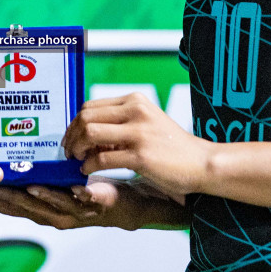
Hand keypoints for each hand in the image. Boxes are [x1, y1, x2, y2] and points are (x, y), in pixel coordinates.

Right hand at [0, 180, 139, 229]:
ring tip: (30, 186)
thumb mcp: (55, 184)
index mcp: (43, 209)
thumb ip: (35, 177)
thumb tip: (10, 159)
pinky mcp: (98, 206)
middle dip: (11, 200)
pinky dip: (81, 195)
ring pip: (56, 206)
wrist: (124, 205)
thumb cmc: (85, 191)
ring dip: (43, 197)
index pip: (14, 207)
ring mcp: (77, 213)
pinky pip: (88, 200)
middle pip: (29, 209)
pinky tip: (77, 188)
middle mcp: (56, 215)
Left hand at [63, 93, 210, 198]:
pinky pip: (102, 158)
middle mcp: (136, 111)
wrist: (202, 163)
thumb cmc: (172, 146)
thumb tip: (87, 131)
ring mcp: (139, 133)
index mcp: (135, 100)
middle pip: (86, 117)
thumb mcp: (147, 122)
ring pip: (90, 134)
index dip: (75, 123)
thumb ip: (120, 122)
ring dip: (77, 149)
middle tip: (69, 151)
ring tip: (77, 160)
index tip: (71, 138)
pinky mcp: (141, 155)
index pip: (90, 106)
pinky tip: (88, 171)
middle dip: (71, 136)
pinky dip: (89, 165)